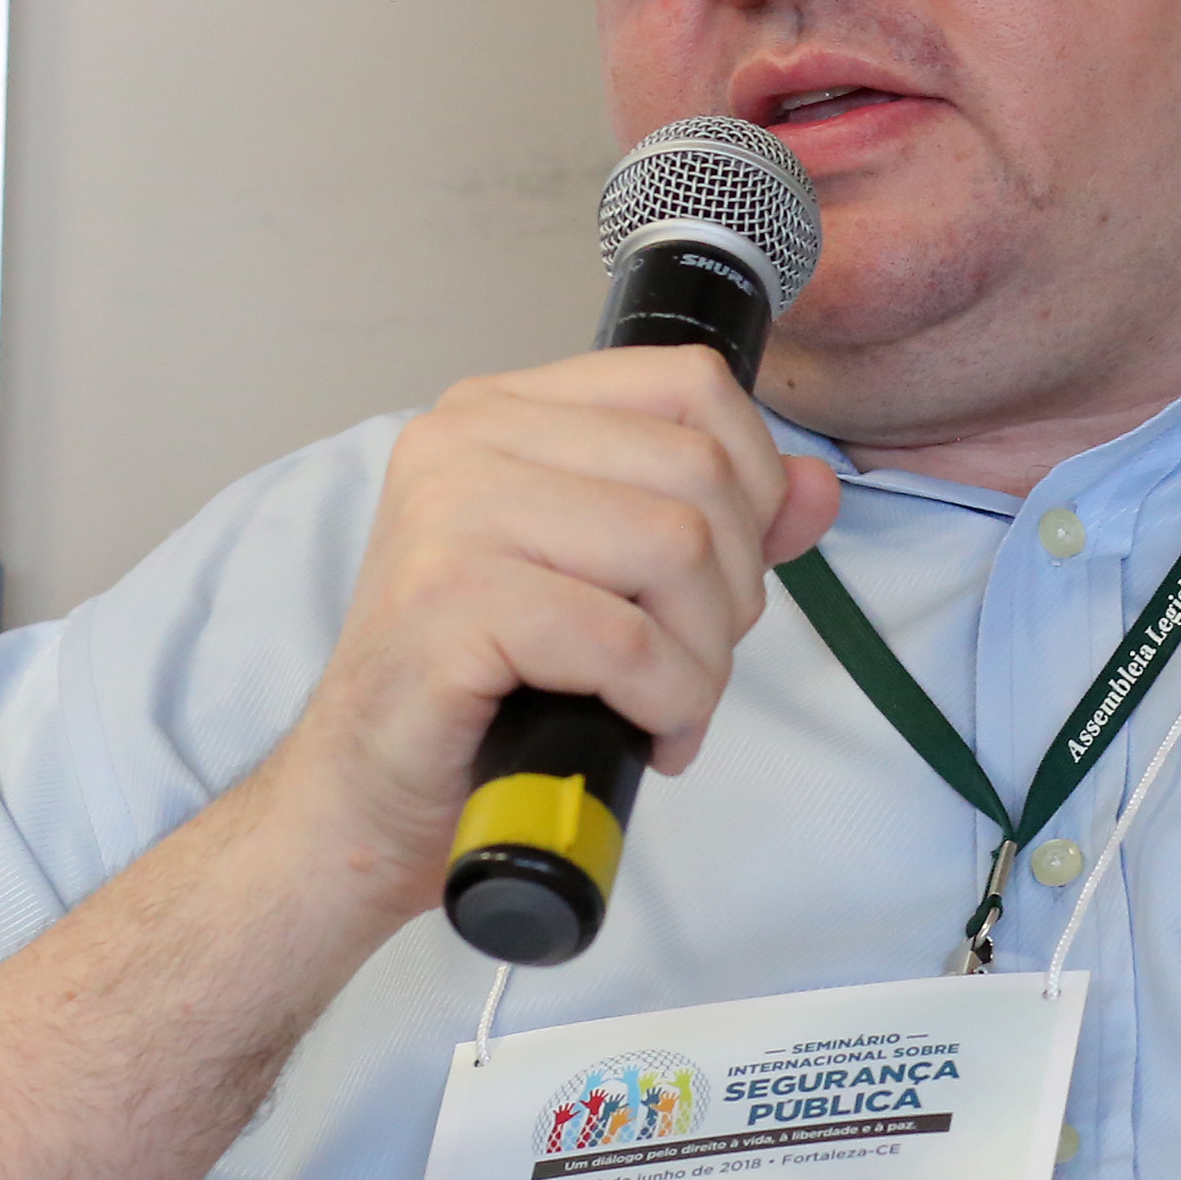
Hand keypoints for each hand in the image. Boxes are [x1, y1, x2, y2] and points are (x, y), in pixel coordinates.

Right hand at [267, 342, 841, 926]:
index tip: (722, 574)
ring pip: (676, 547)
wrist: (364, 796)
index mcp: (503, 410)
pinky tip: (642, 731)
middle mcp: (466, 438)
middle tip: (690, 664)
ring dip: (702, 656)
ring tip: (665, 705)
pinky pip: (625, 640)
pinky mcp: (449, 601)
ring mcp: (450, 513)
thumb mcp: (607, 583)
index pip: (689, 383)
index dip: (751, 484)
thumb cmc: (480, 691)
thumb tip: (816, 489)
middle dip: (731, 589)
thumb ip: (712, 523)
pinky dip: (664, 700)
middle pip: (697, 470)